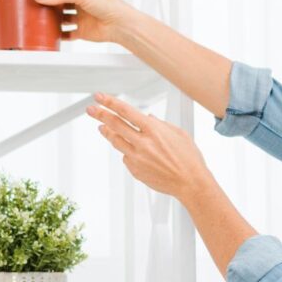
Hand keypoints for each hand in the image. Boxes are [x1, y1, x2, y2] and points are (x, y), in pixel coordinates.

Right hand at [33, 0, 141, 42]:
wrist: (120, 24)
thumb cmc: (107, 4)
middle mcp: (81, 2)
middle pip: (61, 2)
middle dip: (49, 4)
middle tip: (35, 5)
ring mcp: (81, 17)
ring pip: (63, 18)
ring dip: (52, 19)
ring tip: (39, 19)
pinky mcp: (83, 31)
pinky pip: (68, 34)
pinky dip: (59, 35)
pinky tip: (51, 35)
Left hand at [87, 92, 213, 200]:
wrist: (191, 183)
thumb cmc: (189, 158)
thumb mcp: (178, 134)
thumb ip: (160, 124)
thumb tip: (148, 118)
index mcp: (153, 130)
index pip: (126, 111)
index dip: (110, 102)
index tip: (99, 97)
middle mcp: (142, 143)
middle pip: (115, 125)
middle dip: (100, 115)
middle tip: (91, 109)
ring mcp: (137, 158)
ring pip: (116, 141)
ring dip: (108, 132)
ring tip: (102, 127)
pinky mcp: (135, 171)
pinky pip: (126, 157)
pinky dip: (127, 151)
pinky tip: (132, 151)